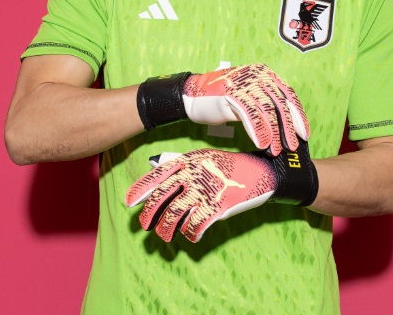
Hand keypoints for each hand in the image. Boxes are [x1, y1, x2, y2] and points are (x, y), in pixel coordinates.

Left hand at [126, 143, 317, 242]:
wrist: (263, 172)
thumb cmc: (230, 166)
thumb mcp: (204, 157)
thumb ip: (180, 163)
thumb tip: (154, 164)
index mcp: (189, 160)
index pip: (158, 175)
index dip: (140, 190)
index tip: (129, 203)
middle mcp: (194, 174)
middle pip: (161, 198)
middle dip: (148, 215)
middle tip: (144, 225)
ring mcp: (206, 190)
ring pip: (174, 215)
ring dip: (165, 230)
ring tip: (164, 237)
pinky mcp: (218, 206)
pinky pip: (195, 225)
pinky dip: (190, 234)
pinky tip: (191, 237)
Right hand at [136, 64, 309, 155]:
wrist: (191, 95)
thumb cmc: (220, 100)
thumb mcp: (247, 98)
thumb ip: (265, 105)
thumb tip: (285, 126)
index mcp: (264, 73)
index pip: (287, 94)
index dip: (298, 115)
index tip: (304, 134)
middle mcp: (257, 74)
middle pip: (280, 103)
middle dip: (288, 127)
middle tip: (293, 146)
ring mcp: (244, 82)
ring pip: (267, 110)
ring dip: (273, 133)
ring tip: (275, 151)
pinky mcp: (232, 93)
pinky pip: (250, 114)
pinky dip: (258, 131)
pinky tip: (262, 145)